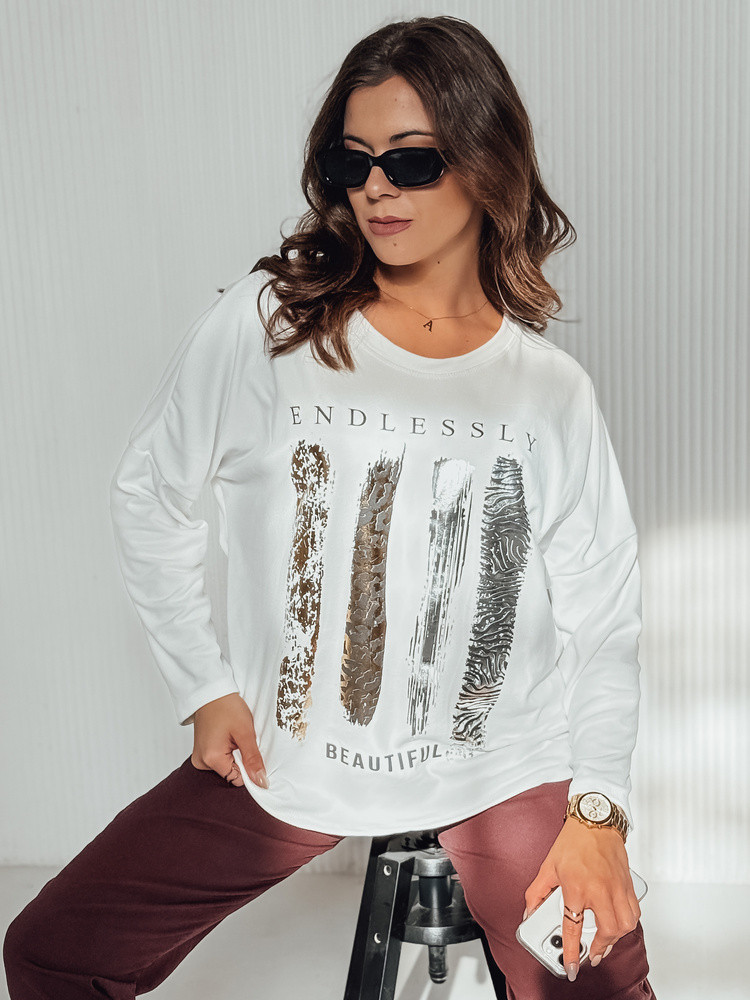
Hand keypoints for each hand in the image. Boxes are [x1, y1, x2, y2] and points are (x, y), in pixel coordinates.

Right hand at [191, 693, 268, 787]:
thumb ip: (253, 759)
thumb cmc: (226, 706)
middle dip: (241, 759)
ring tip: (233, 736)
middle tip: (241, 740)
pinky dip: (228, 750)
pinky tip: (228, 737)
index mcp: (211, 759)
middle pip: (231, 773)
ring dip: (235, 754)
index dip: (248, 768)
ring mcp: (200, 757)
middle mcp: (201, 762)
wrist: (211, 691)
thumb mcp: (245, 732)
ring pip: (227, 765)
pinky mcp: (202, 751)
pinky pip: (220, 758)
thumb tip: (261, 781)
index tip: (251, 751)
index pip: (237, 780)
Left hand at [523, 817, 639, 980]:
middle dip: (600, 948)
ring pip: (625, 924)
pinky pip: (634, 911)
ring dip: (616, 938)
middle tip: (592, 954)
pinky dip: (627, 923)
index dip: (572, 951)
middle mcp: (600, 890)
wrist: (595, 820)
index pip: (573, 928)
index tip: (571, 966)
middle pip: (607, 931)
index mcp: (577, 887)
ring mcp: (617, 887)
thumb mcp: (548, 866)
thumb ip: (536, 893)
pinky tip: (618, 923)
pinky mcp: (628, 884)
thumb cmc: (573, 841)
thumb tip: (529, 912)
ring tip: (605, 941)